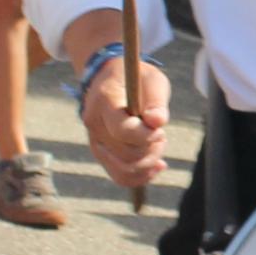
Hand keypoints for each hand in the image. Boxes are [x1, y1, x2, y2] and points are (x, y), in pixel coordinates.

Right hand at [80, 51, 170, 192]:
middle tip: (161, 135)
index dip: (146, 136)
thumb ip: (157, 102)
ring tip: (158, 146)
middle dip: (151, 149)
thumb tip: (158, 123)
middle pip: (125, 153)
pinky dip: (140, 176)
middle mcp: (93, 123)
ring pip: (122, 169)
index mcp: (105, 100)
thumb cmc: (137, 78)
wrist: (112, 79)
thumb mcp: (152, 80)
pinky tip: (156, 165)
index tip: (160, 130)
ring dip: (148, 163)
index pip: (122, 130)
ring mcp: (94, 139)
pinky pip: (119, 176)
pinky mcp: (100, 152)